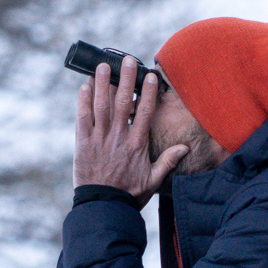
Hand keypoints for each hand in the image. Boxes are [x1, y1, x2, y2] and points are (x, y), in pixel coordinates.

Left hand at [74, 55, 186, 207]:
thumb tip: (185, 147)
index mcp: (137, 144)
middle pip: (123, 102)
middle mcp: (118, 138)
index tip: (150, 76)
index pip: (144, 112)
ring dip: (102, 84)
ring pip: (101, 106)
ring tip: (103, 66)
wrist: (104, 207)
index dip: (148, 92)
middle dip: (126, 79)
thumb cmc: (130, 193)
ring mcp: (99, 139)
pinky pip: (83, 118)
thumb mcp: (153, 180)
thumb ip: (168, 161)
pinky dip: (83, 102)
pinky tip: (85, 87)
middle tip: (128, 60)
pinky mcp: (83, 144)